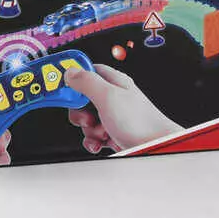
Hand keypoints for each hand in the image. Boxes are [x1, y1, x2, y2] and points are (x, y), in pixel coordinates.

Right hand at [65, 64, 181, 152]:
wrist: (157, 146)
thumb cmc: (140, 121)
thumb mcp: (108, 96)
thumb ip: (88, 82)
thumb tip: (70, 71)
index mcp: (113, 82)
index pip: (88, 71)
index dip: (73, 78)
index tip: (61, 88)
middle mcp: (114, 97)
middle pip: (83, 100)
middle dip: (80, 113)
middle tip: (88, 118)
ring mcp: (114, 116)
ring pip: (88, 121)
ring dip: (89, 131)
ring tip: (101, 132)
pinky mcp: (114, 133)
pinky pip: (95, 136)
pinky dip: (94, 142)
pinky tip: (101, 144)